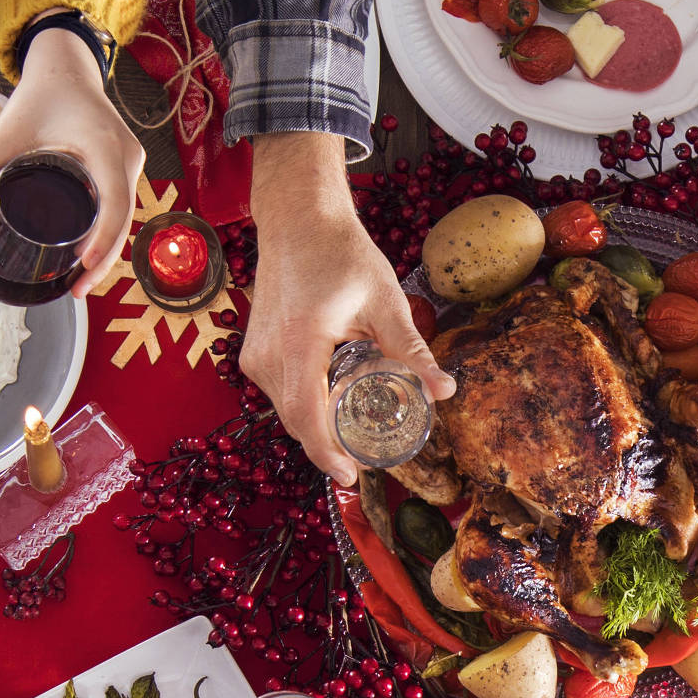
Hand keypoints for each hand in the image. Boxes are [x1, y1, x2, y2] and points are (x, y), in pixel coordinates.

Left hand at [0, 20, 144, 298]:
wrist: (66, 68)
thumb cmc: (38, 97)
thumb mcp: (5, 132)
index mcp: (103, 145)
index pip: (114, 203)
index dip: (103, 240)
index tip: (83, 267)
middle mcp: (127, 155)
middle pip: (124, 219)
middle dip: (104, 259)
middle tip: (75, 290)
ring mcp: (132, 161)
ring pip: (127, 216)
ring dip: (109, 250)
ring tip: (81, 282)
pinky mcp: (128, 165)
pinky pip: (124, 204)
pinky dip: (111, 232)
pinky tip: (93, 256)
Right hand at [243, 132, 453, 486]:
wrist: (298, 220)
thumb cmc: (341, 253)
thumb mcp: (385, 301)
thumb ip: (411, 350)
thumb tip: (444, 390)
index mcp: (300, 342)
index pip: (307, 416)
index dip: (328, 454)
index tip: (352, 478)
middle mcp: (268, 354)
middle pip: (296, 421)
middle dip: (328, 448)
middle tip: (365, 463)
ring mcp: (255, 354)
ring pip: (286, 409)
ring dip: (317, 428)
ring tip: (354, 438)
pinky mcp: (253, 352)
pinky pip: (280, 393)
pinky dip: (305, 406)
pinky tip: (332, 408)